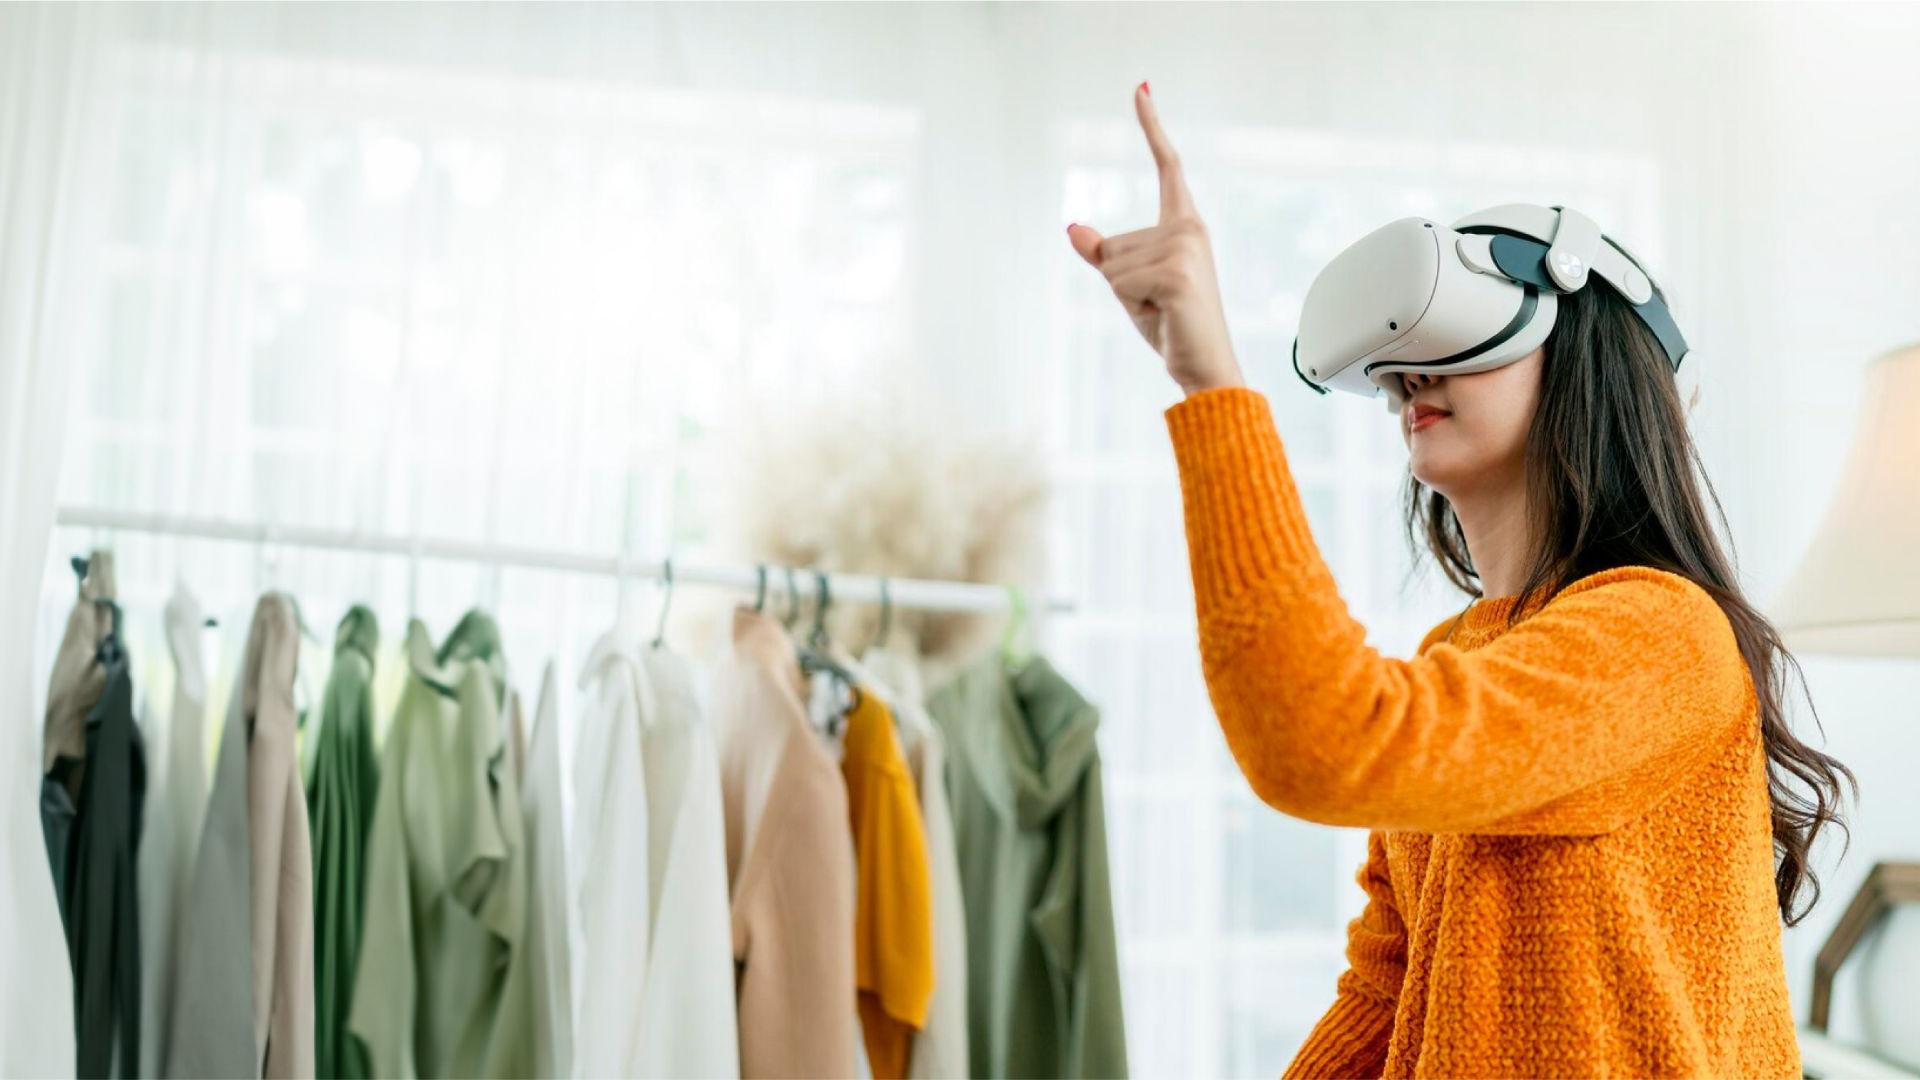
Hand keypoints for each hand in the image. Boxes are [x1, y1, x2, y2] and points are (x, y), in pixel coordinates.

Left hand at [1066, 82, 1244, 395]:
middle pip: (1110, 245)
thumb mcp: (1130, 285)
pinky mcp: (1176, 271)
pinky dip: (1130, 306)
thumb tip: (1073, 228)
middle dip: (1119, 281)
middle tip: (1157, 303)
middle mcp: (1189, 228)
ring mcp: (1185, 247)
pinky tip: (1163, 314)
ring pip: (1110, 265)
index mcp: (1185, 225)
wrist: (1205, 366)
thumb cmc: (1171, 325)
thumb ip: (1103, 256)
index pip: (1168, 166)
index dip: (1152, 126)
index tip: (1141, 88)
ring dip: (1125, 296)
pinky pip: (1117, 281)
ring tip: (1162, 309)